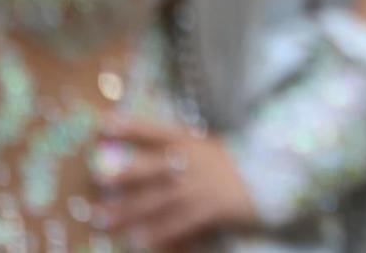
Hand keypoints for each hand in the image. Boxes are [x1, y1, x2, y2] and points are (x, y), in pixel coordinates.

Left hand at [94, 116, 256, 249]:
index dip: (131, 126)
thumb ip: (175, 149)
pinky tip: (138, 241)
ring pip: (157, 200)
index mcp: (189, 141)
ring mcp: (199, 187)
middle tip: (98, 179)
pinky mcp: (208, 210)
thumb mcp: (204, 147)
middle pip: (153, 167)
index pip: (156, 130)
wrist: (267, 181)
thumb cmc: (227, 164)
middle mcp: (191, 162)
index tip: (105, 123)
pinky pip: (177, 224)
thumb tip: (138, 153)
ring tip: (103, 219)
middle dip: (125, 173)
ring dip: (128, 211)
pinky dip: (157, 233)